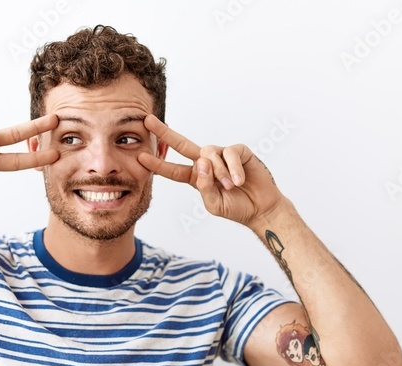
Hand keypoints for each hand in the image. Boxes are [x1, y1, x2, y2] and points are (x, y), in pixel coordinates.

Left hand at [137, 115, 284, 225]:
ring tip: (230, 186)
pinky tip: (239, 180)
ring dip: (218, 172)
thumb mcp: (214, 204)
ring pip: (209, 153)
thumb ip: (204, 186)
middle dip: (165, 132)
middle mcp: (207, 163)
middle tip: (147, 121)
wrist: (260, 208)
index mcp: (197, 178)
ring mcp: (222, 155)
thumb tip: (200, 162)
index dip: (158, 164)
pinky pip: (229, 152)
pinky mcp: (238, 151)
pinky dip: (233, 168)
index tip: (141, 157)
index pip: (173, 169)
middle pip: (182, 144)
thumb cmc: (236, 207)